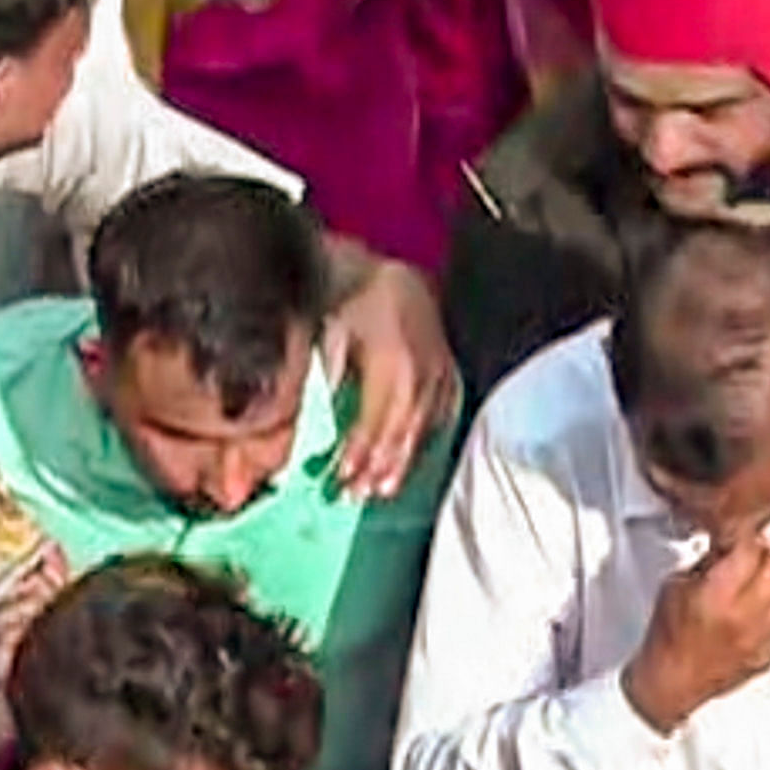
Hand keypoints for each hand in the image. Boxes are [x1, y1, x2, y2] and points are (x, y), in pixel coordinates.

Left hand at [318, 262, 456, 498]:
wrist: (389, 274)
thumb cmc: (351, 297)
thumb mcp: (331, 327)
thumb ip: (329, 370)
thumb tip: (321, 413)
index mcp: (392, 354)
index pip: (378, 413)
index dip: (361, 447)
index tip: (343, 474)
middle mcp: (422, 366)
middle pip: (403, 427)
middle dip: (380, 464)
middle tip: (359, 494)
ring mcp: (440, 369)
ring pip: (423, 425)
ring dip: (402, 460)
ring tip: (383, 490)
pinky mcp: (448, 371)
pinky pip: (441, 413)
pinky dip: (425, 439)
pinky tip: (411, 459)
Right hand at [625, 532, 769, 729]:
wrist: (670, 682)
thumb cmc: (667, 639)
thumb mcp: (676, 586)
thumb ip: (708, 562)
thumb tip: (729, 545)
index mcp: (719, 595)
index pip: (750, 548)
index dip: (745, 535)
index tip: (739, 534)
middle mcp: (746, 617)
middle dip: (765, 556)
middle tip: (752, 555)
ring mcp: (761, 637)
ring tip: (761, 581)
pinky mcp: (768, 653)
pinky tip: (761, 607)